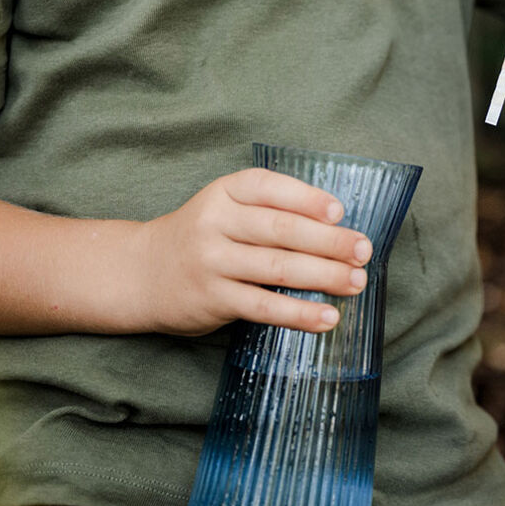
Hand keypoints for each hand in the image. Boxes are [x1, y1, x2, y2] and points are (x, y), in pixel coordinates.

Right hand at [130, 169, 372, 335]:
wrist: (141, 272)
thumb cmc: (204, 237)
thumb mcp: (227, 208)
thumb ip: (271, 210)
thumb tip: (337, 229)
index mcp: (225, 191)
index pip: (270, 188)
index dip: (307, 199)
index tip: (340, 212)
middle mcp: (216, 222)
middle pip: (281, 229)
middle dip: (329, 241)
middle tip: (363, 251)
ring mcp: (212, 261)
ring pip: (277, 267)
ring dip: (323, 276)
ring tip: (356, 283)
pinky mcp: (212, 298)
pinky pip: (263, 306)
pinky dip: (299, 313)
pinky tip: (327, 317)